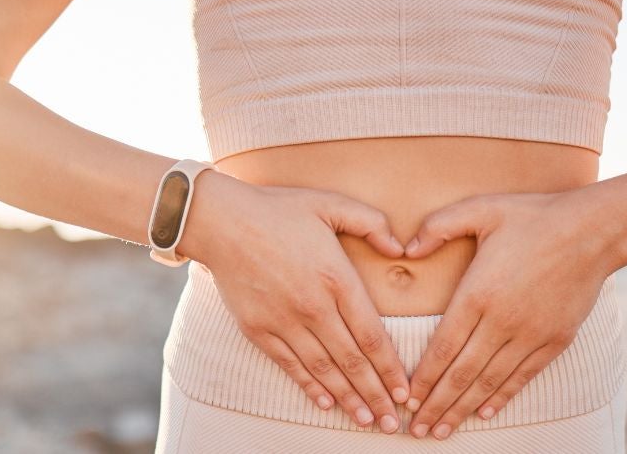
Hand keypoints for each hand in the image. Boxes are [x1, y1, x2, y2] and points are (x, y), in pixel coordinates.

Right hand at [185, 173, 410, 432]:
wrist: (221, 222)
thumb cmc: (279, 210)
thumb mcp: (331, 204)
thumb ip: (371, 223)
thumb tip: (401, 247)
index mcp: (336, 278)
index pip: (372, 335)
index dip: (391, 368)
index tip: (405, 392)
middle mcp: (314, 306)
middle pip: (352, 361)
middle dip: (376, 395)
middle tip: (393, 422)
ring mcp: (285, 321)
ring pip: (324, 370)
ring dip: (348, 399)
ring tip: (367, 420)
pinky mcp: (259, 329)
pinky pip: (291, 365)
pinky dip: (310, 386)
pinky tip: (326, 403)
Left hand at [399, 190, 615, 439]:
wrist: (593, 230)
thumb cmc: (533, 216)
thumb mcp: (480, 209)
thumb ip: (439, 226)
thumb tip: (406, 249)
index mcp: (478, 293)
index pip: (443, 347)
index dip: (423, 377)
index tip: (407, 399)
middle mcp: (502, 321)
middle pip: (462, 373)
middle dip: (436, 405)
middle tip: (417, 430)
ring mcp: (530, 334)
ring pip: (489, 382)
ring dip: (463, 409)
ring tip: (443, 431)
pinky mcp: (554, 340)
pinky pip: (522, 376)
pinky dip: (501, 397)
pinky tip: (483, 412)